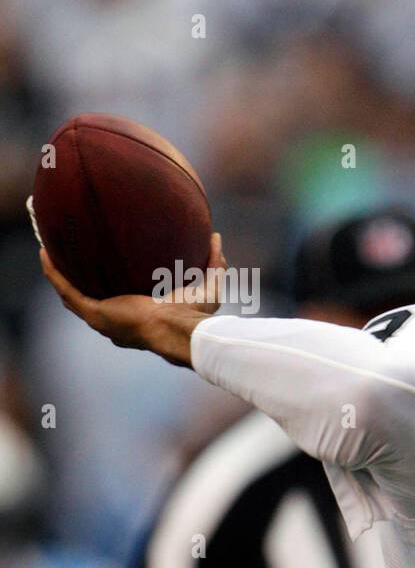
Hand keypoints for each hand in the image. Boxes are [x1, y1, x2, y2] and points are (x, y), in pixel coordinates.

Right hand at [40, 232, 226, 366]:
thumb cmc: (196, 316)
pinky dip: (54, 272)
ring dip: (60, 273)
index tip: (107, 264)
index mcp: (139, 318)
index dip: (110, 285)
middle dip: (79, 278)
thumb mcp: (208, 285)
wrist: (181, 329)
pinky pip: (66, 290)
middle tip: (72, 256)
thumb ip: (214, 263)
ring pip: (72, 294)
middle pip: (90, 298)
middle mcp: (116, 321)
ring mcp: (102, 319)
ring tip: (50, 251)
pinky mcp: (94, 314)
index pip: (119, 302)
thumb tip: (216, 238)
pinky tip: (45, 253)